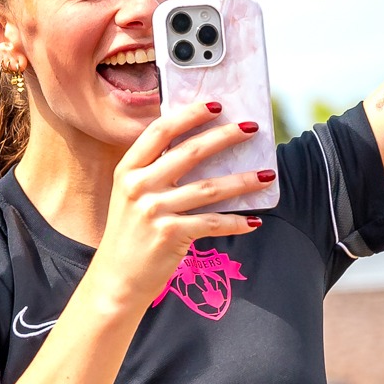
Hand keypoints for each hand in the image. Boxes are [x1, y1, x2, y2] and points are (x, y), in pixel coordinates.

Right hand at [91, 107, 270, 310]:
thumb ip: (153, 172)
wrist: (116, 279)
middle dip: (225, 136)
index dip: (189, 115)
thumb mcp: (130, 196)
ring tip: (267, 175)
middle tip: (251, 128)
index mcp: (128, 170)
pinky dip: (236, 222)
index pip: (160, 131)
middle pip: (190, 152)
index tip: (215, 105)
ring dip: (243, 181)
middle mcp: (139, 187)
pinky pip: (213, 223)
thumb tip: (199, 148)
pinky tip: (254, 221)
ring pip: (210, 188)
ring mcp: (154, 211)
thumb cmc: (129, 235)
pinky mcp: (170, 235)